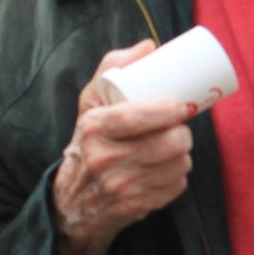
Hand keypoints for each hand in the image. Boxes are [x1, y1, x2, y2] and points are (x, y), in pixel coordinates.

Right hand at [50, 41, 196, 254]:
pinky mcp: (135, 208)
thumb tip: (149, 47)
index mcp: (93, 128)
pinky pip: (175, 188)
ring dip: (182, 157)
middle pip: (169, 143)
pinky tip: (164, 172)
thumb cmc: (88, 143)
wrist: (71, 202)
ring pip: (178, 165)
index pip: (137, 117)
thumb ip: (112, 69)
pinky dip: (176, 179)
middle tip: (178, 129)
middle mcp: (103, 158)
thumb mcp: (90, 105)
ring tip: (171, 150)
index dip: (168, 111)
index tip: (182, 105)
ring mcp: (120, 187)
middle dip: (182, 134)